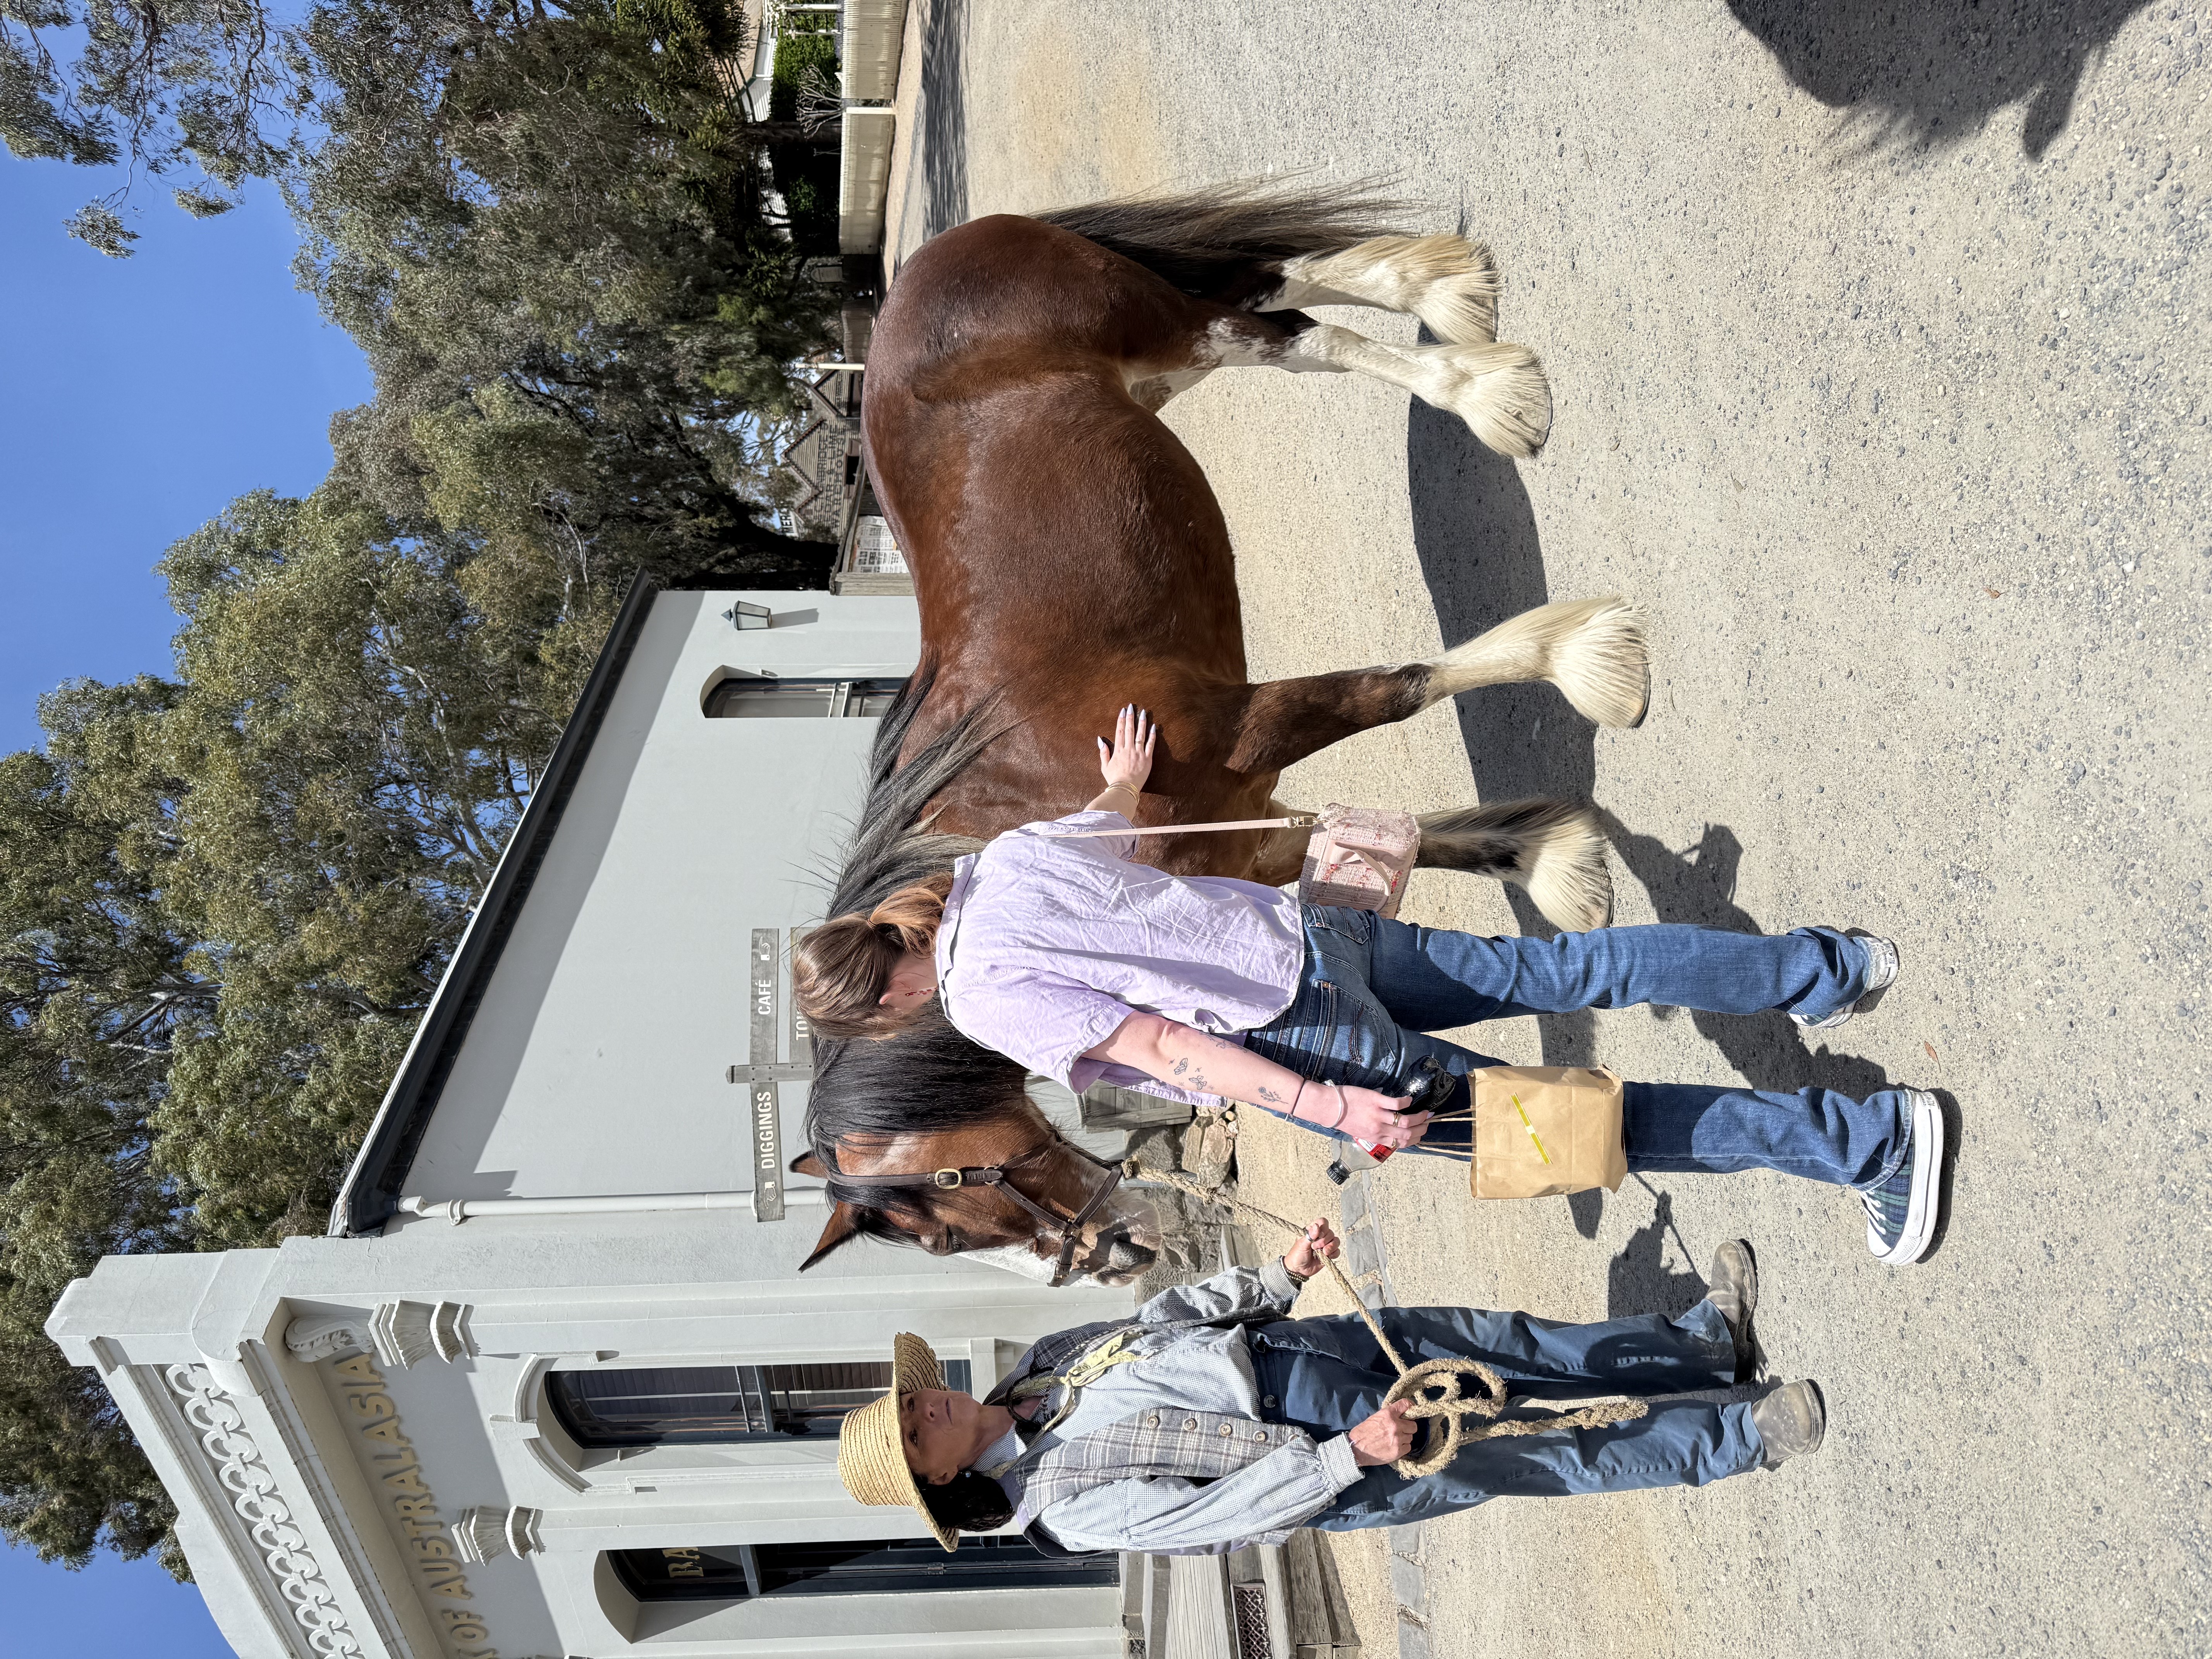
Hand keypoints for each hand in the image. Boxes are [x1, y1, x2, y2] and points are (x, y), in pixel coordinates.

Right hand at [1096, 704, 1156, 795]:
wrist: (1124, 789)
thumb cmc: (1114, 779)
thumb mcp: (1104, 766)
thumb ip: (1103, 752)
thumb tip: (1100, 739)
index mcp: (1118, 750)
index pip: (1120, 731)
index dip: (1121, 720)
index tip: (1122, 711)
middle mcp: (1128, 749)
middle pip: (1130, 730)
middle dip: (1130, 717)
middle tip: (1132, 706)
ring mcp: (1138, 753)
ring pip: (1140, 734)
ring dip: (1142, 722)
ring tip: (1143, 712)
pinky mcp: (1147, 759)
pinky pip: (1150, 745)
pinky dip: (1152, 735)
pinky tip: (1154, 726)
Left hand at [1282, 1217, 1340, 1280]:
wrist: (1298, 1270)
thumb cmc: (1297, 1255)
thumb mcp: (1301, 1244)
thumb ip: (1310, 1235)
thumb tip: (1317, 1226)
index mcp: (1312, 1231)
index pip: (1322, 1222)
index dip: (1323, 1228)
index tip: (1319, 1235)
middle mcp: (1320, 1236)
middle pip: (1330, 1232)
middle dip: (1324, 1241)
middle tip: (1314, 1247)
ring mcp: (1325, 1245)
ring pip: (1336, 1241)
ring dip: (1331, 1246)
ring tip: (1323, 1252)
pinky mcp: (1329, 1254)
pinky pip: (1337, 1251)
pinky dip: (1334, 1253)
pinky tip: (1327, 1256)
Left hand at [1298, 1083, 1430, 1149]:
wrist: (1329, 1108)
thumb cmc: (1344, 1119)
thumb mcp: (1360, 1131)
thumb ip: (1375, 1131)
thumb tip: (1387, 1125)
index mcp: (1376, 1138)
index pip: (1401, 1143)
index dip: (1414, 1139)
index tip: (1421, 1133)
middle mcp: (1379, 1129)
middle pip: (1407, 1133)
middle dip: (1421, 1129)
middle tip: (1428, 1122)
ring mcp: (1378, 1116)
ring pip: (1405, 1121)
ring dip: (1419, 1117)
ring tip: (1425, 1112)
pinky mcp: (1376, 1101)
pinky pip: (1396, 1104)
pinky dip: (1406, 1102)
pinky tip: (1409, 1099)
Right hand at [1348, 1399, 1417, 1466]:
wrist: (1356, 1448)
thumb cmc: (1363, 1432)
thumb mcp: (1375, 1417)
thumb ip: (1389, 1416)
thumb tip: (1400, 1415)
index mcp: (1388, 1414)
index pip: (1405, 1404)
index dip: (1410, 1406)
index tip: (1411, 1408)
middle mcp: (1395, 1425)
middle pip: (1413, 1426)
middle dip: (1408, 1427)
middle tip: (1402, 1430)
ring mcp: (1398, 1439)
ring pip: (1410, 1437)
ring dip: (1404, 1438)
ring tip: (1395, 1440)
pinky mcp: (1398, 1451)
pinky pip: (1408, 1447)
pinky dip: (1403, 1447)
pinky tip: (1395, 1447)